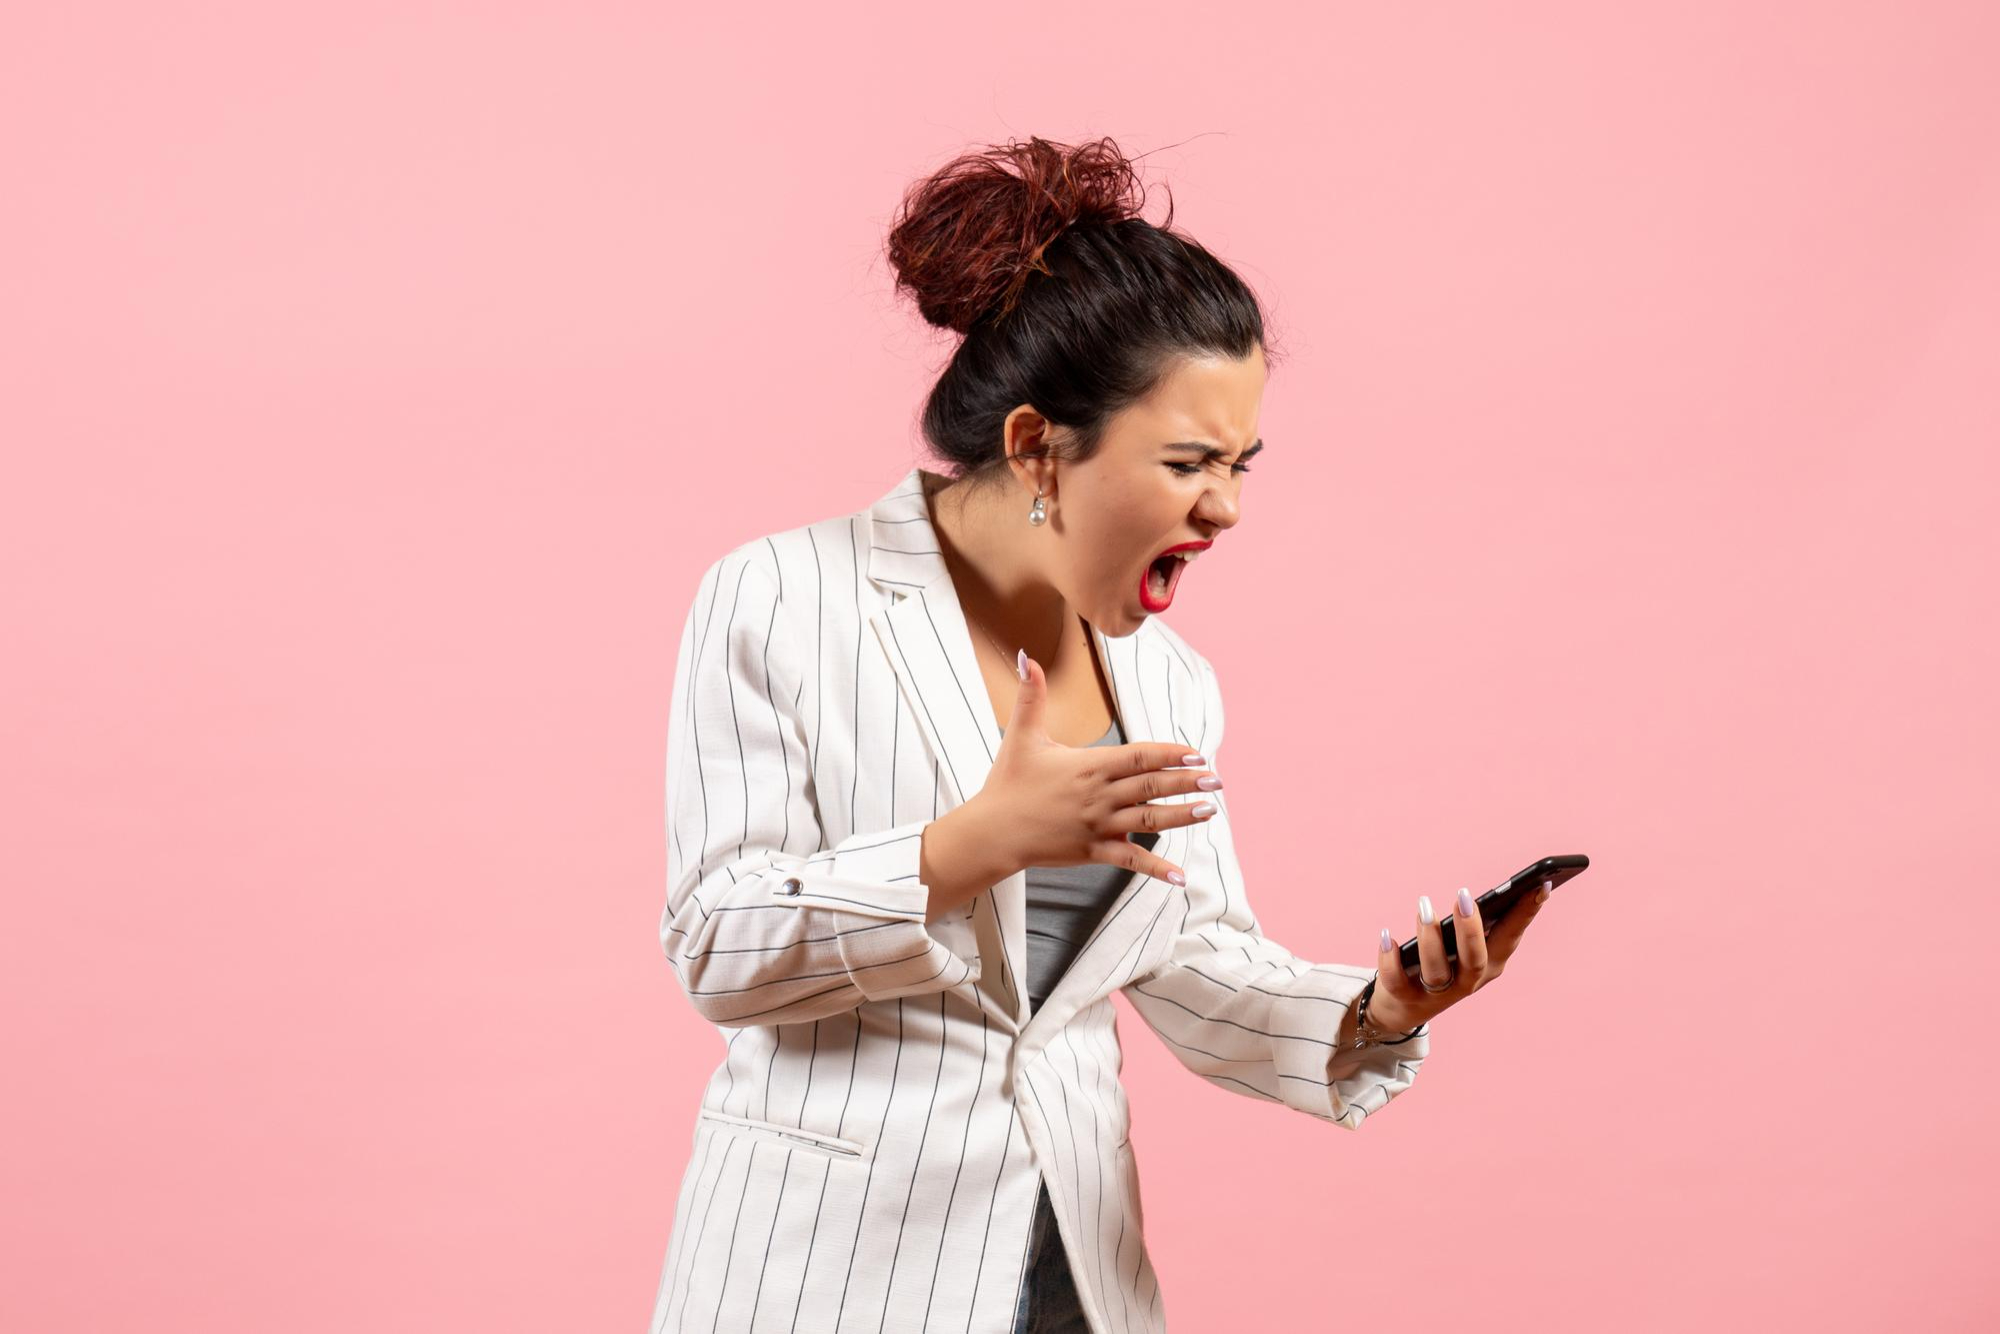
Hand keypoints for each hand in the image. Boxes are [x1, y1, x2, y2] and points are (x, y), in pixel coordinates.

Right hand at [969, 650, 1219, 886]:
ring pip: (1148, 820)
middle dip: (1186, 782)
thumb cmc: (1008, 782)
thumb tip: (1026, 657)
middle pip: (1151, 786)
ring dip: (1181, 816)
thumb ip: (1031, 696)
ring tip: (1209, 812)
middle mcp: (1099, 795)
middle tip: (1216, 780)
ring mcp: (1098, 825)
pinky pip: (1131, 860)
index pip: (1138, 756)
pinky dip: (1156, 868)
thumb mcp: (1021, 735)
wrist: (992, 832)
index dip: (1169, 753)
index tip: (1196, 752)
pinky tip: (1180, 876)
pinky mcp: (1093, 850)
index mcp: (1088, 765)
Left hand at [1366, 880, 1556, 1032]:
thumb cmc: (1440, 963)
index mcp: (1489, 965)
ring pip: (1437, 971)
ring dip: (1431, 938)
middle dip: (1471, 929)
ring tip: (1424, 907)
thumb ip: (1476, 923)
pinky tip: (1388, 936)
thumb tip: (1486, 892)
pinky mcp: (1405, 999)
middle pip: (1475, 960)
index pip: (1511, 937)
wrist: (1402, 1008)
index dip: (1526, 913)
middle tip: (1464, 896)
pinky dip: (1391, 960)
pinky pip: (1397, 981)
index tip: (1541, 883)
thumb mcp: (1462, 946)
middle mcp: (1467, 982)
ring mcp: (1437, 994)